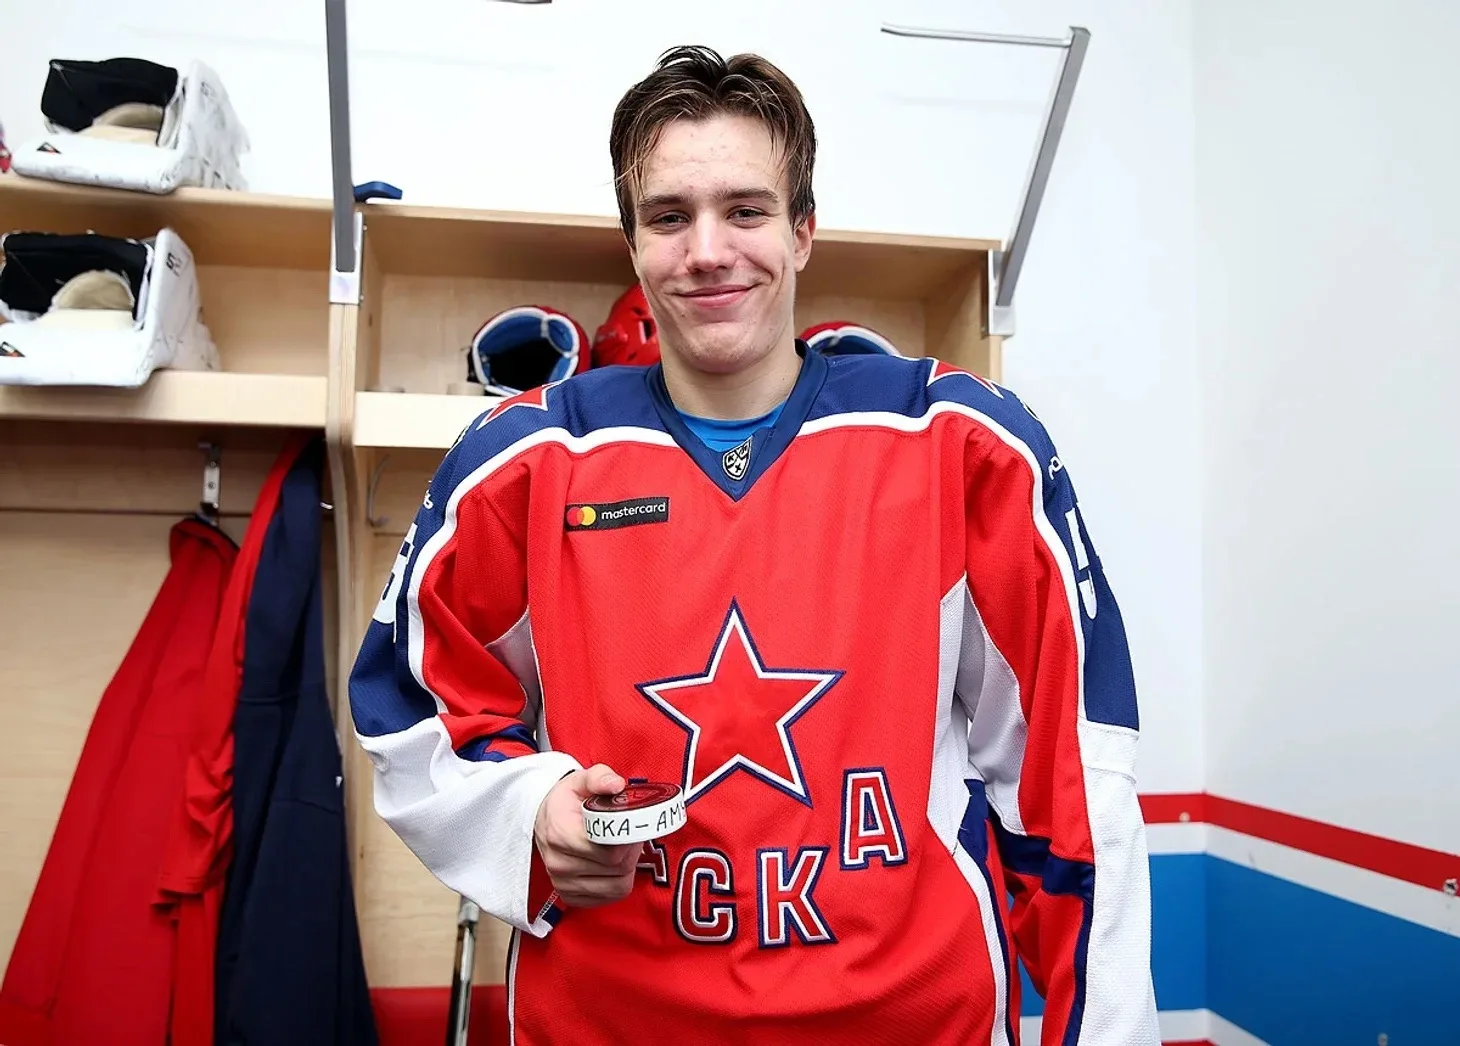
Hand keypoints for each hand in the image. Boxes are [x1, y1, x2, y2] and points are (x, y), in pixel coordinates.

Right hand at [533, 763, 640, 908]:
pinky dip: (619, 882)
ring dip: (628, 868)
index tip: (631, 825)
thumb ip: (600, 778)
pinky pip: (609, 897)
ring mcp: (563, 883)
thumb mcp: (581, 780)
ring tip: (622, 848)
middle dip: (632, 851)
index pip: (609, 851)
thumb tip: (616, 785)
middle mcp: (559, 863)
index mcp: (561, 833)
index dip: (628, 838)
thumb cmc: (565, 802)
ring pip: (617, 886)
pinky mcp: (570, 896)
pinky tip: (614, 865)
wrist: (544, 820)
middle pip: (616, 868)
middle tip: (631, 834)